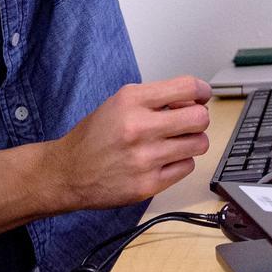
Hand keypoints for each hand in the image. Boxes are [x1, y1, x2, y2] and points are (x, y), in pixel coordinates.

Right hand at [46, 76, 212, 209]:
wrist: (68, 173)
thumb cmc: (93, 137)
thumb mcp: (118, 103)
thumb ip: (154, 99)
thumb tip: (192, 100)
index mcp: (131, 100)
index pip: (187, 88)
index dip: (202, 92)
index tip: (202, 96)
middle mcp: (139, 127)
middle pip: (199, 118)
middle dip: (199, 119)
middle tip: (190, 122)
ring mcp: (145, 158)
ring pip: (199, 144)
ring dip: (193, 141)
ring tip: (177, 142)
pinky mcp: (148, 184)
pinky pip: (187, 167)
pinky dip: (181, 162)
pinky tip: (164, 160)